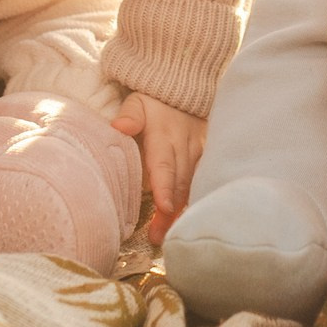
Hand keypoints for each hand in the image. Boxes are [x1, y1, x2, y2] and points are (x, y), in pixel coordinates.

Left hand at [113, 92, 205, 243]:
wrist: (187, 89)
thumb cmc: (155, 102)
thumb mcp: (139, 100)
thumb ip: (130, 114)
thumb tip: (119, 127)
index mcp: (164, 136)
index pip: (164, 165)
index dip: (164, 187)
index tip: (164, 207)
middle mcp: (185, 147)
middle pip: (178, 184)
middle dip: (169, 212)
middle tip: (157, 237)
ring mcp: (199, 153)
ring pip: (191, 186)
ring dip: (181, 211)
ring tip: (167, 235)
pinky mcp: (208, 158)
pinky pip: (202, 182)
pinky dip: (195, 200)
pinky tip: (189, 221)